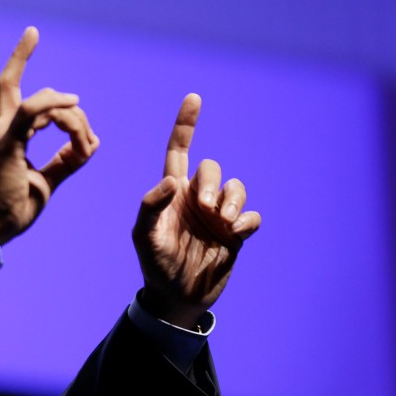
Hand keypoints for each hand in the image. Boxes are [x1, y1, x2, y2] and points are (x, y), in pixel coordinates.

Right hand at [0, 27, 99, 244]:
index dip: (20, 57)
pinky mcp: (7, 143)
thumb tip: (90, 144)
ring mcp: (2, 133)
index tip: (32, 33)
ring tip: (83, 149)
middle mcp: (1, 127)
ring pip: (43, 102)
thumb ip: (66, 160)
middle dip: (66, 105)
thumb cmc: (14, 208)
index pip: (12, 86)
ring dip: (72, 120)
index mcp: (8, 134)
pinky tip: (76, 115)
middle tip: (83, 142)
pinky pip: (32, 112)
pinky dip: (56, 109)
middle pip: (32, 92)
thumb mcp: (47, 180)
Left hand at [132, 93, 260, 328]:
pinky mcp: (236, 234)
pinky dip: (247, 220)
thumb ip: (152, 207)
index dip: (185, 125)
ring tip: (222, 220)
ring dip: (231, 199)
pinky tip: (235, 234)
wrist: (176, 296)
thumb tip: (173, 183)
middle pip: (211, 167)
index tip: (194, 98)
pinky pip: (252, 216)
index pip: (179, 151)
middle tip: (203, 207)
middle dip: (210, 182)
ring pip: (235, 187)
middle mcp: (196, 198)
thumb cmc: (155, 263)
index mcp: (172, 193)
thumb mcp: (144, 236)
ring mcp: (217, 215)